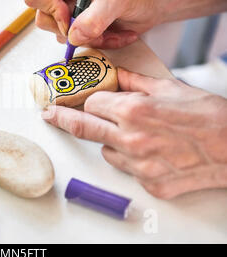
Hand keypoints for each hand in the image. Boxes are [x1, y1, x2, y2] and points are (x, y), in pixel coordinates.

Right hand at [24, 0, 166, 48]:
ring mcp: (69, 9)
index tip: (70, 17)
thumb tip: (73, 36)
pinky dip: (96, 43)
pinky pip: (75, 43)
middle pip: (43, 19)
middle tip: (94, 27)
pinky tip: (112, 34)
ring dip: (89, 38)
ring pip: (61, 35)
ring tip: (110, 30)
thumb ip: (94, 18)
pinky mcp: (78, 24)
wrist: (156, 3)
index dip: (51, 10)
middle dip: (72, 29)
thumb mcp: (117, 1)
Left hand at [42, 68, 226, 198]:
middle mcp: (130, 138)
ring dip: (110, 141)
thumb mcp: (170, 88)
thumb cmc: (208, 116)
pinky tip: (152, 152)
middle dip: (62, 118)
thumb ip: (135, 81)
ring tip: (136, 135)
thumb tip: (115, 73)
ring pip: (105, 151)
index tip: (83, 99)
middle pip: (83, 127)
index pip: (92, 103)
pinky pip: (126, 170)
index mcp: (133, 110)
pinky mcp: (148, 183)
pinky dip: (131, 160)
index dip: (90, 99)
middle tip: (49, 115)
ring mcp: (138, 164)